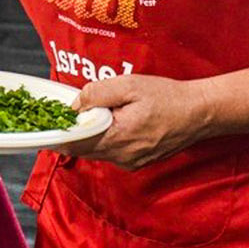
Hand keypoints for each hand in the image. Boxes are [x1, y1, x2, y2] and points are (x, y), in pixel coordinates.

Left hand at [60, 74, 212, 170]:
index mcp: (116, 139)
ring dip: (90, 135)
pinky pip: (112, 152)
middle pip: (84, 149)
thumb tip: (74, 104)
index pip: (75, 144)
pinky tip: (112, 122)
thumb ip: (97, 93)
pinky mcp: (138, 161)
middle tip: (67, 113)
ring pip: (97, 150)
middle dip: (74, 132)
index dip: (59, 133)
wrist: (199, 113)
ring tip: (91, 114)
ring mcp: (130, 162)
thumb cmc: (167, 97)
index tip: (48, 123)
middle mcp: (122, 157)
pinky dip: (106, 139)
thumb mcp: (129, 85)